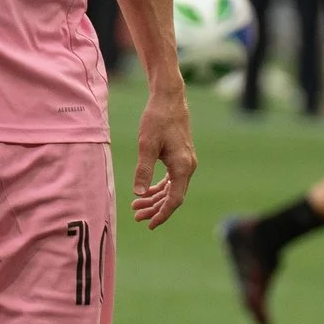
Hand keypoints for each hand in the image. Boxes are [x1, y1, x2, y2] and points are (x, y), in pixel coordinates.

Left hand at [130, 83, 195, 229]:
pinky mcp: (180, 156)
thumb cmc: (157, 120)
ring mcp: (185, 162)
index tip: (149, 224)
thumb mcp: (146, 145)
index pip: (175, 199)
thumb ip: (143, 170)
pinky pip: (172, 179)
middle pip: (173, 196)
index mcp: (182, 167)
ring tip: (136, 205)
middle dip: (155, 208)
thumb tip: (139, 193)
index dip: (162, 214)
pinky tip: (147, 191)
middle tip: (136, 215)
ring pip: (172, 188)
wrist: (169, 99)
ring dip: (155, 198)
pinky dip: (160, 187)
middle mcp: (188, 166)